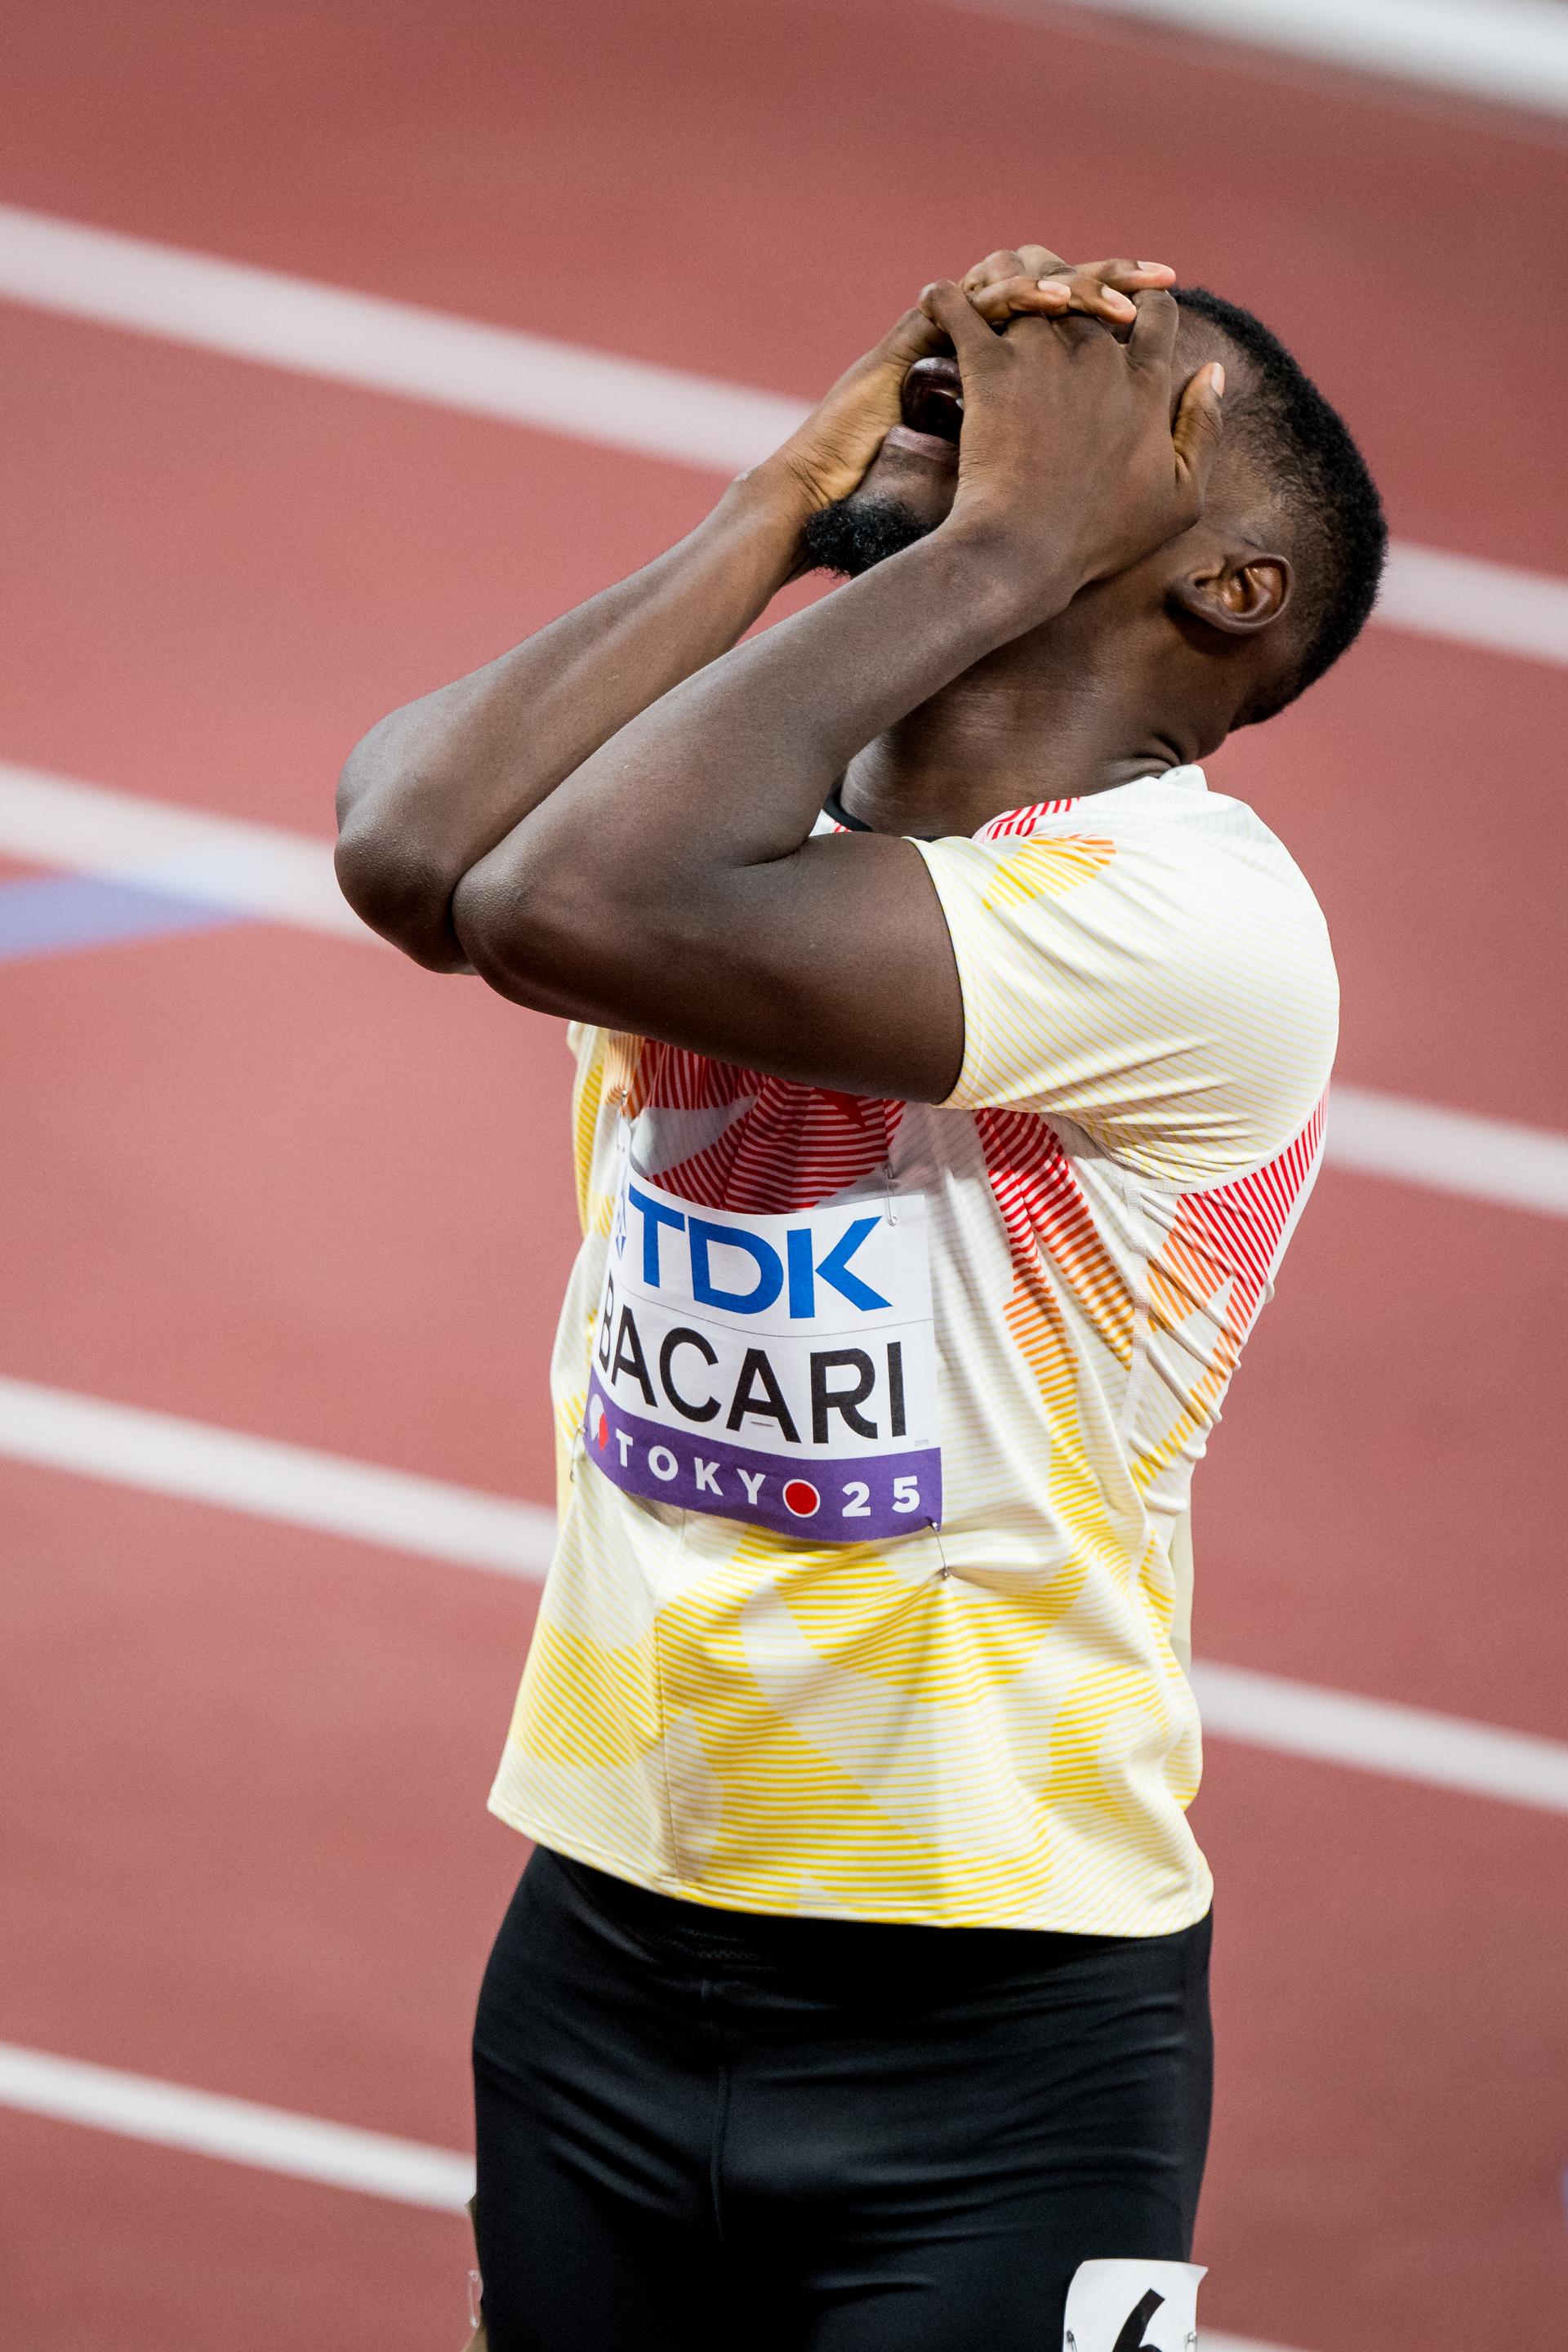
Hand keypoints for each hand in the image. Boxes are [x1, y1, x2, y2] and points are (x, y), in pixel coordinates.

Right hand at [753, 249, 1176, 520]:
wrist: (827, 505)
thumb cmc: (902, 511)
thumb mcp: (990, 490)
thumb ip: (1040, 465)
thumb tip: (1094, 456)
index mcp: (1011, 381)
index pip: (1079, 328)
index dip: (1126, 315)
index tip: (1171, 315)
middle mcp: (983, 352)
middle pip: (1062, 291)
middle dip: (1114, 279)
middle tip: (1162, 275)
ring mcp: (947, 342)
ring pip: (1021, 283)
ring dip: (1074, 280)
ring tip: (1117, 290)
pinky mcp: (914, 341)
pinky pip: (971, 305)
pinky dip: (1012, 297)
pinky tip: (1052, 303)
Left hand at [919, 280, 1224, 609]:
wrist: (1028, 550)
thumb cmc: (1102, 537)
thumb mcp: (1181, 498)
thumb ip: (1205, 430)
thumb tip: (1214, 372)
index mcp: (1145, 384)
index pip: (1154, 313)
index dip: (1141, 302)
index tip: (1123, 308)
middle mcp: (1098, 356)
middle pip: (1088, 284)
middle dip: (1071, 277)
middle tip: (1046, 285)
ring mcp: (1043, 356)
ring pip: (1027, 279)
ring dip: (1009, 273)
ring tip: (992, 280)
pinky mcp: (990, 367)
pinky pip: (962, 310)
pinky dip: (947, 298)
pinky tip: (936, 295)